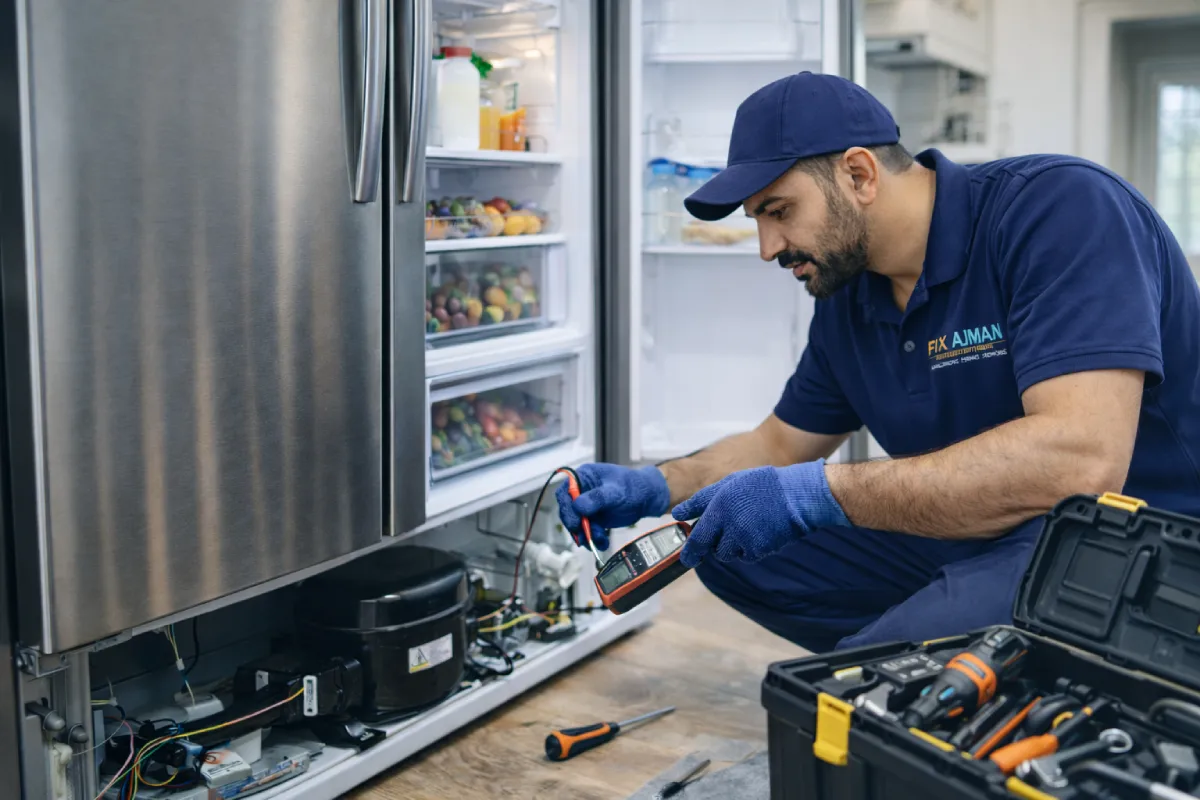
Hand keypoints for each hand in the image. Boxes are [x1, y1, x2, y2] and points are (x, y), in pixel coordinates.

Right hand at [555, 463, 670, 550]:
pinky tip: (603, 542)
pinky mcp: (593, 518)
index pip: (566, 491)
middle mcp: (582, 491)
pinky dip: (594, 539)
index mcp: (584, 476)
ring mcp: (587, 506)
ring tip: (600, 539)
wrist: (647, 498)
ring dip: (586, 534)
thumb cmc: (633, 487)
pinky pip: (588, 531)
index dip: (567, 508)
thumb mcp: (616, 491)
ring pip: (577, 523)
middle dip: (576, 525)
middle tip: (585, 536)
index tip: (575, 522)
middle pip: (568, 510)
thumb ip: (597, 498)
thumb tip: (578, 506)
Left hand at [670, 459, 848, 567]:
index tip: (686, 559)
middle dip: (710, 546)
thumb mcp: (728, 484)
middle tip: (716, 539)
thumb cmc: (762, 486)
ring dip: (730, 545)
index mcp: (719, 506)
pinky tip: (758, 532)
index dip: (690, 550)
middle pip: (711, 548)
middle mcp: (730, 525)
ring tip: (744, 526)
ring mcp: (745, 539)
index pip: (697, 536)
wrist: (797, 496)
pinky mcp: (759, 550)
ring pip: (727, 552)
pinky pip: (745, 555)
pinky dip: (748, 548)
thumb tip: (678, 514)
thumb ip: (701, 500)